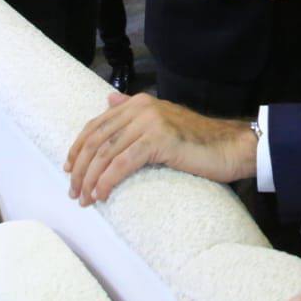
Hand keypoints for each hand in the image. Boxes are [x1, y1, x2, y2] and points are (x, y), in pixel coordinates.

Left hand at [64, 91, 257, 204]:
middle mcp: (141, 107)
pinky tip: (103, 195)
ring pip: (106, 153)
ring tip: (85, 199)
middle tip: (74, 193)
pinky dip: (108, 181)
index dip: (77, 149)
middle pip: (96, 140)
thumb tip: (108, 100)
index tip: (69, 171)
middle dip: (80, 169)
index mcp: (138, 102)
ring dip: (90, 180)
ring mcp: (150, 122)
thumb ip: (134, 110)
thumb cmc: (198, 142)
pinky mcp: (158, 140)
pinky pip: (122, 163)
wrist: (230, 147)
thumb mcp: (162, 121)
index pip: (96, 125)